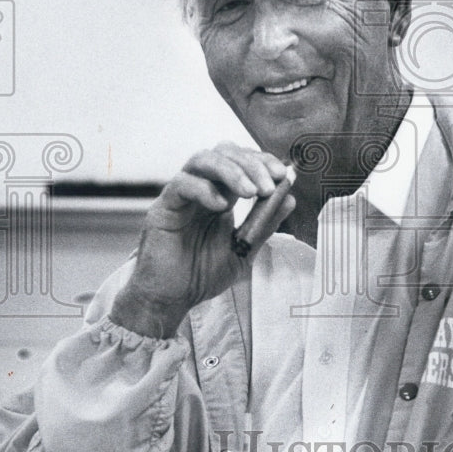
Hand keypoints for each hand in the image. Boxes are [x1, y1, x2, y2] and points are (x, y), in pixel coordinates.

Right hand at [110, 143, 294, 338]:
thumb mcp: (243, 249)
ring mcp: (181, 195)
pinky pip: (181, 184)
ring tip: (251, 192)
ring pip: (203, 159)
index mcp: (221, 195)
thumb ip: (264, 224)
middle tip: (268, 185)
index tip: (283, 176)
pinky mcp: (163, 207)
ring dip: (232, 171)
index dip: (263, 163)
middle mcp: (201, 189)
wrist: (172, 299)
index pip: (242, 162)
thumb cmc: (201, 274)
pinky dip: (204, 189)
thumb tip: (289, 198)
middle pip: (224, 152)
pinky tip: (221, 207)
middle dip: (251, 163)